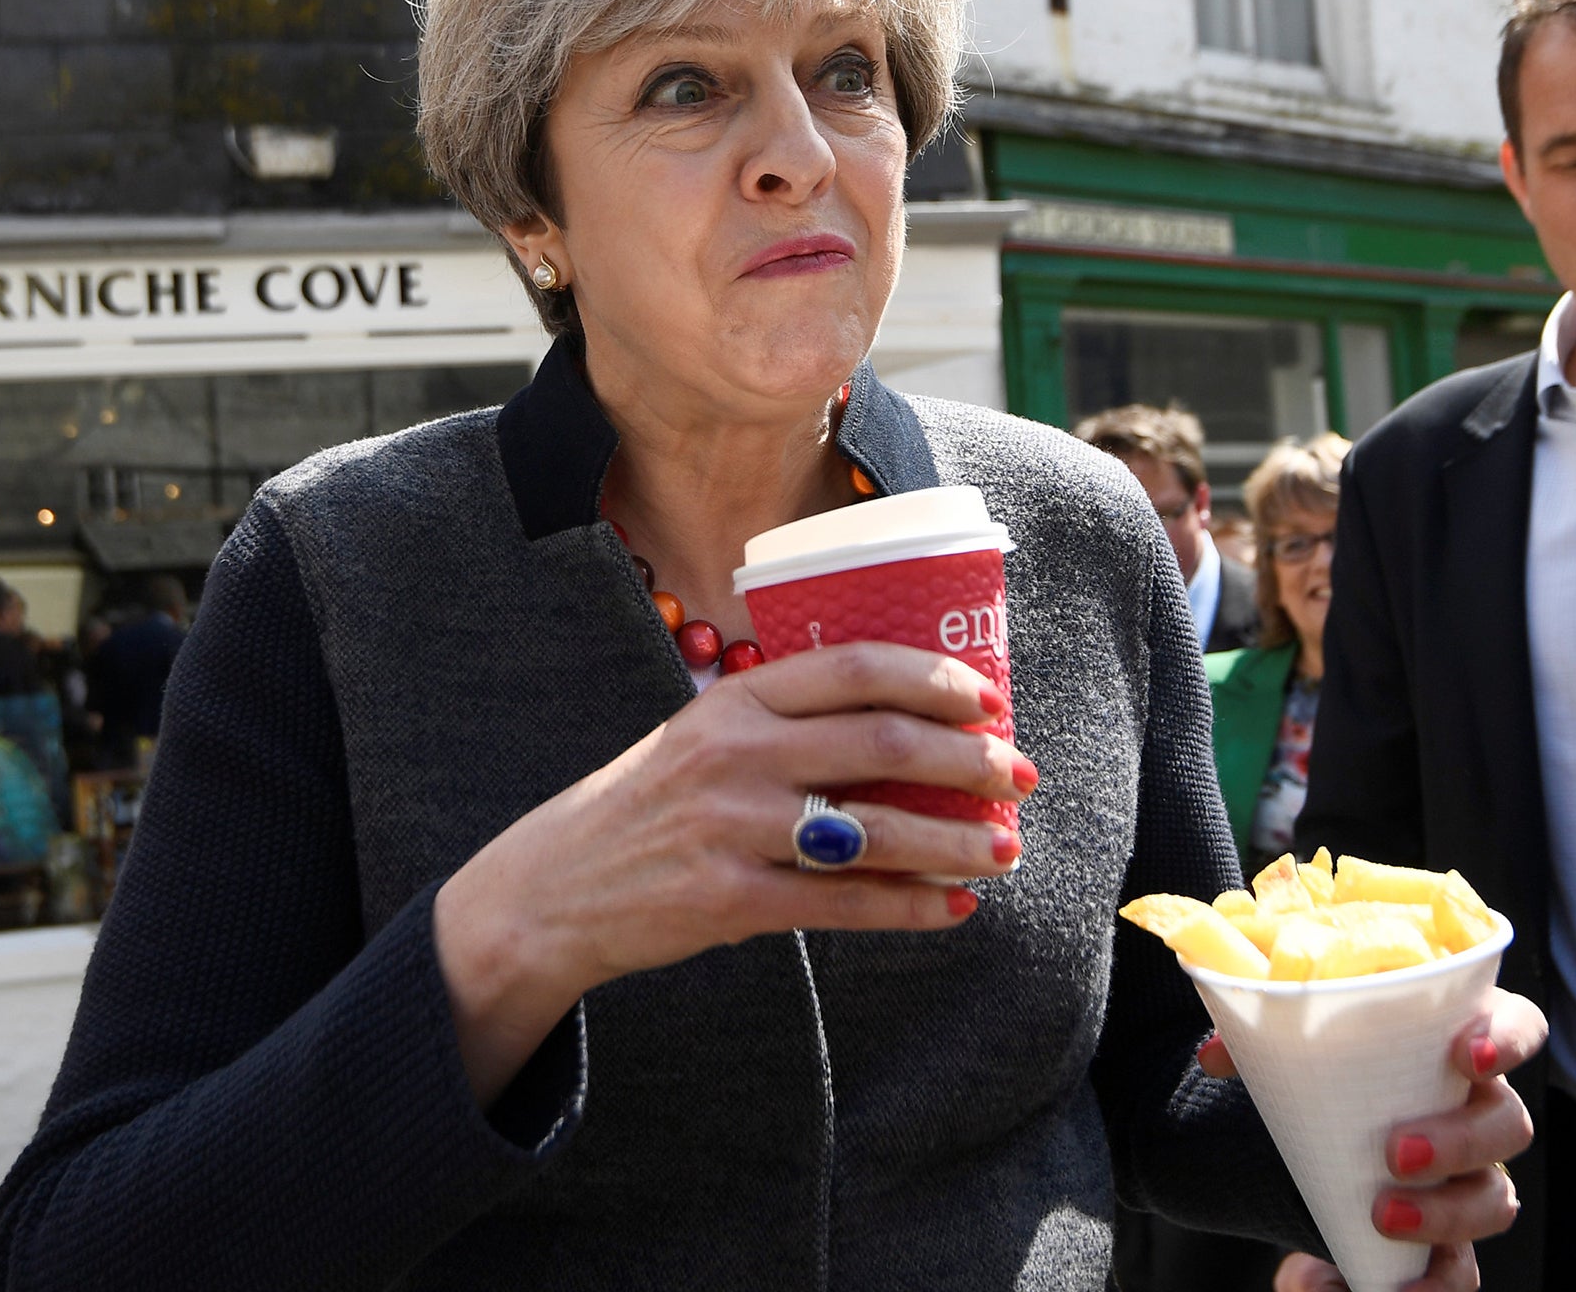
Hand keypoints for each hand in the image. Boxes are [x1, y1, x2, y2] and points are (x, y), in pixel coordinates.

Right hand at [434, 641, 1028, 1101]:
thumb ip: (782, 722)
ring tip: (1004, 847)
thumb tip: (903, 723)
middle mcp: (736, 754)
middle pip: (882, 742)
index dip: (934, 679)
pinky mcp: (731, 900)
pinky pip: (845, 904)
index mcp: (735, 700)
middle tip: (1020, 774)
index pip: (854, 668)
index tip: (989, 699)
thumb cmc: (649, 803)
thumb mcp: (701, 735)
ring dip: (955, 841)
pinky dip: (911, 907)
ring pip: (875, 830)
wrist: (556, 887)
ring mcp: (734, 828)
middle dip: (969, 760)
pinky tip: (954, 908)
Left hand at [1204, 984, 1544, 1291]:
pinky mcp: (1448, 1235)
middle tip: (1395, 1152)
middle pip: (1507, 1125)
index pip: (1516, 1027)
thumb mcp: (1292, 1051)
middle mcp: (1478, 1108)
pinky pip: (1458, 1270)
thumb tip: (1216, 1056)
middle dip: (1460, 1140)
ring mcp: (1471, 1175)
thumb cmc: (1325, 1072)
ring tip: (1382, 1217)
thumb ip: (1255, 1045)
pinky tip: (1385, 1288)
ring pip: (1494, 1200)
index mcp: (1453, 1042)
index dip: (1507, 1040)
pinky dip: (1428, 1286)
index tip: (1468, 1056)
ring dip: (1444, 1214)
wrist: (1309, 1140)